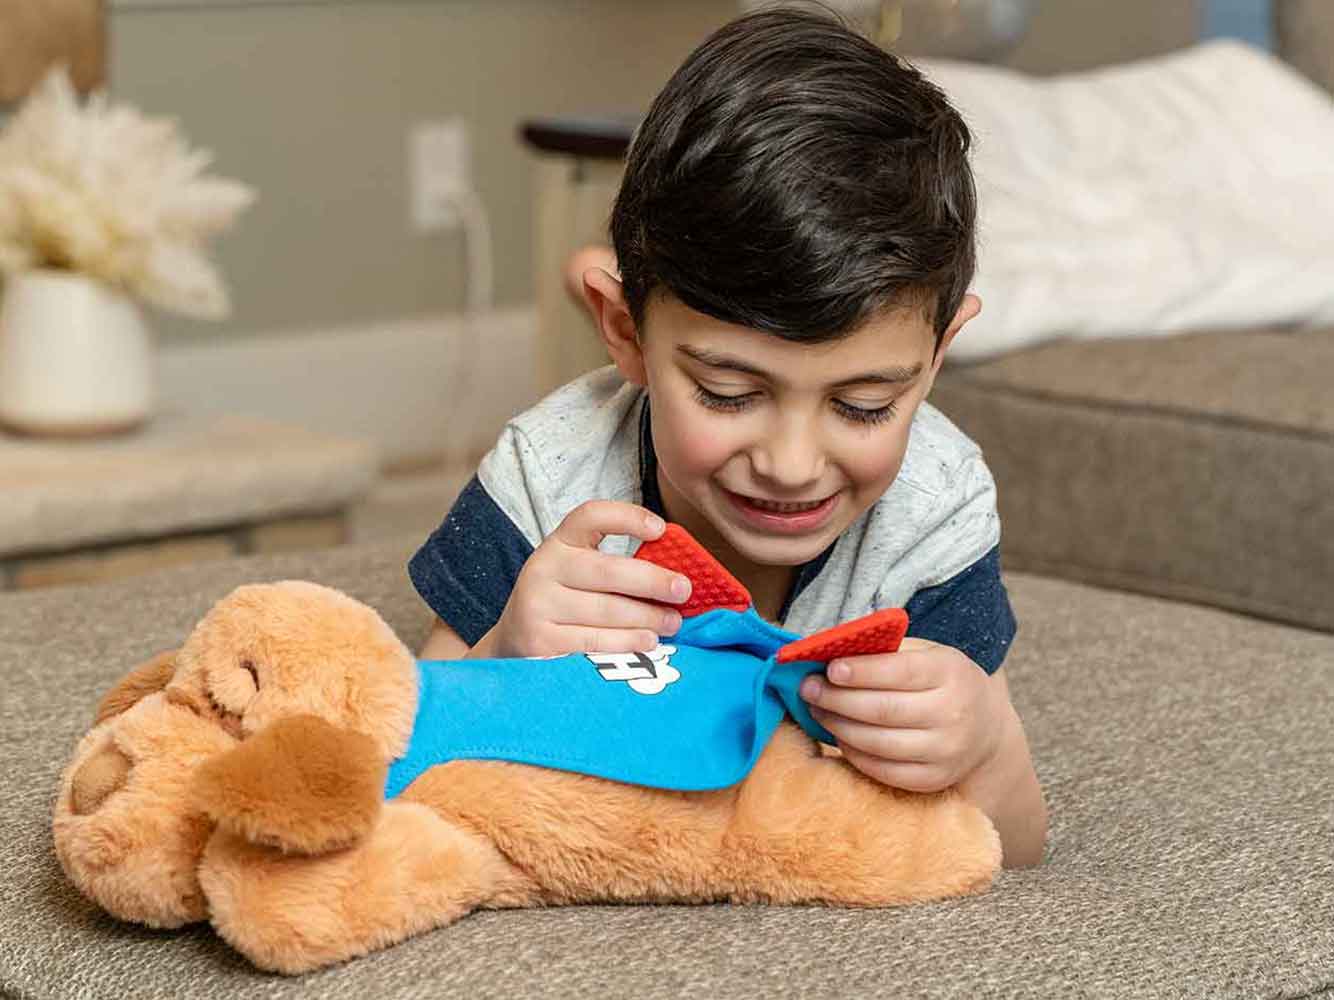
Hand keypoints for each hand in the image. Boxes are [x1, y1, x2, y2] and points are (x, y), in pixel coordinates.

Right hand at [487, 501, 691, 658]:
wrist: (513, 642)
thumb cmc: (564, 602)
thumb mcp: (579, 573)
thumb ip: (616, 567)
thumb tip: (675, 574)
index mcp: (559, 543)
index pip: (590, 516)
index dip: (627, 517)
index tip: (660, 529)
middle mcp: (543, 568)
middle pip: (608, 570)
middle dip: (653, 581)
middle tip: (683, 590)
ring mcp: (538, 605)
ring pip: (607, 611)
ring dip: (648, 617)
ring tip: (672, 623)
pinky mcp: (540, 641)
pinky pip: (595, 642)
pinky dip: (628, 643)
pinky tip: (648, 643)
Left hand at [798, 637, 1007, 792]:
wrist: (986, 728)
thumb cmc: (941, 681)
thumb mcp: (925, 653)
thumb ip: (883, 650)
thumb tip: (825, 647)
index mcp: (950, 673)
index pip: (900, 672)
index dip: (861, 671)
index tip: (829, 668)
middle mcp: (952, 714)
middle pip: (883, 710)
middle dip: (837, 699)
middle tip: (808, 689)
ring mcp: (945, 751)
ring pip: (878, 743)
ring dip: (838, 726)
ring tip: (817, 710)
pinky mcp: (933, 779)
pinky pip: (882, 770)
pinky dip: (853, 753)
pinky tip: (839, 735)